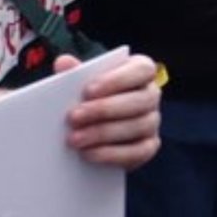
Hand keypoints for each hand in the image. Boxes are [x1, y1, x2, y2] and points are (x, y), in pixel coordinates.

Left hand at [55, 53, 160, 170]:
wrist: (91, 127)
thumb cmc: (89, 97)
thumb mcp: (80, 81)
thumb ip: (73, 72)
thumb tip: (64, 62)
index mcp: (139, 71)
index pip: (142, 70)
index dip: (117, 80)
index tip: (88, 90)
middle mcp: (150, 95)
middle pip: (140, 100)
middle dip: (104, 110)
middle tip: (73, 117)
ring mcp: (152, 122)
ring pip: (138, 126)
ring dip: (103, 134)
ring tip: (75, 139)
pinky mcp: (148, 146)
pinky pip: (137, 152)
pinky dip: (112, 154)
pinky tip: (88, 154)